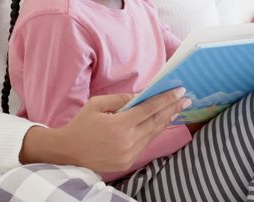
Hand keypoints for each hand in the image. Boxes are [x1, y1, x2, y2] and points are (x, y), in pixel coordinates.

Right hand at [19, 88, 190, 172]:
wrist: (66, 153)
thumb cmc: (80, 125)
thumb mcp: (97, 104)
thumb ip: (120, 98)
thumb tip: (141, 94)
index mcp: (119, 125)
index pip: (149, 109)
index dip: (166, 99)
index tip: (180, 91)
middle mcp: (126, 142)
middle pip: (155, 122)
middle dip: (172, 109)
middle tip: (186, 98)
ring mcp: (128, 155)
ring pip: (152, 134)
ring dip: (166, 121)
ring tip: (177, 109)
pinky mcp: (126, 163)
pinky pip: (144, 144)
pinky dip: (153, 132)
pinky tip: (160, 123)